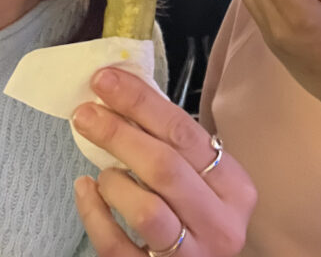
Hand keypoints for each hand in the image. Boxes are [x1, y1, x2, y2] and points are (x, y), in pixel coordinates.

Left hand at [72, 68, 255, 256]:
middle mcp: (220, 223)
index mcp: (235, 188)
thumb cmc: (197, 215)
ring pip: (146, 211)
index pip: (186, 133)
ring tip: (101, 170)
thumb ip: (174, 143)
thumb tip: (122, 92)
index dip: (142, 103)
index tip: (106, 81)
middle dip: (119, 134)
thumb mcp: (202, 178)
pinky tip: (85, 191)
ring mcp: (192, 255)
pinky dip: (94, 215)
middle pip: (165, 168)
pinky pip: (117, 246)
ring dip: (114, 181)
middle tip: (86, 113)